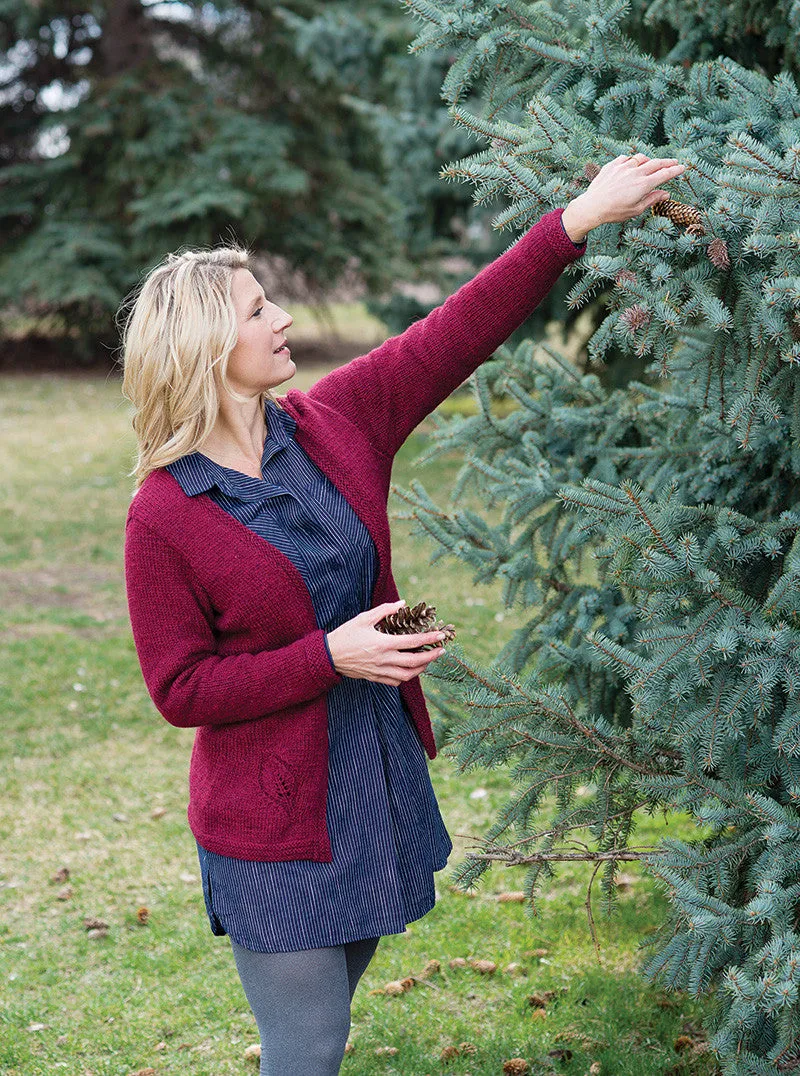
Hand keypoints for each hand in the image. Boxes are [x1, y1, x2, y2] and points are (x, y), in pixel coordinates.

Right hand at [326, 600, 446, 686]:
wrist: (328, 655)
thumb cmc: (345, 634)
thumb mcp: (364, 618)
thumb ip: (384, 610)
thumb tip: (402, 604)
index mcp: (382, 643)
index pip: (413, 641)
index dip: (429, 639)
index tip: (440, 636)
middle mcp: (384, 659)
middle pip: (414, 661)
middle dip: (431, 656)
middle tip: (441, 650)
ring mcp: (380, 670)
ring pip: (407, 675)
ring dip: (421, 668)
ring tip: (428, 660)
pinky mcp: (375, 677)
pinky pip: (395, 681)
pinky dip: (406, 677)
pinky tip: (410, 670)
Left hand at [561, 153, 686, 241]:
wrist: (592, 206)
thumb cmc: (614, 212)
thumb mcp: (636, 210)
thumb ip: (652, 199)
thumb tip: (666, 194)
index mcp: (643, 185)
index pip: (664, 174)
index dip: (675, 170)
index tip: (682, 167)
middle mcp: (635, 172)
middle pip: (656, 163)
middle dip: (667, 162)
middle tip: (674, 162)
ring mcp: (623, 167)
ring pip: (641, 158)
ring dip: (648, 160)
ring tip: (651, 164)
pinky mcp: (613, 165)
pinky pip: (626, 158)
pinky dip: (631, 160)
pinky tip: (631, 165)